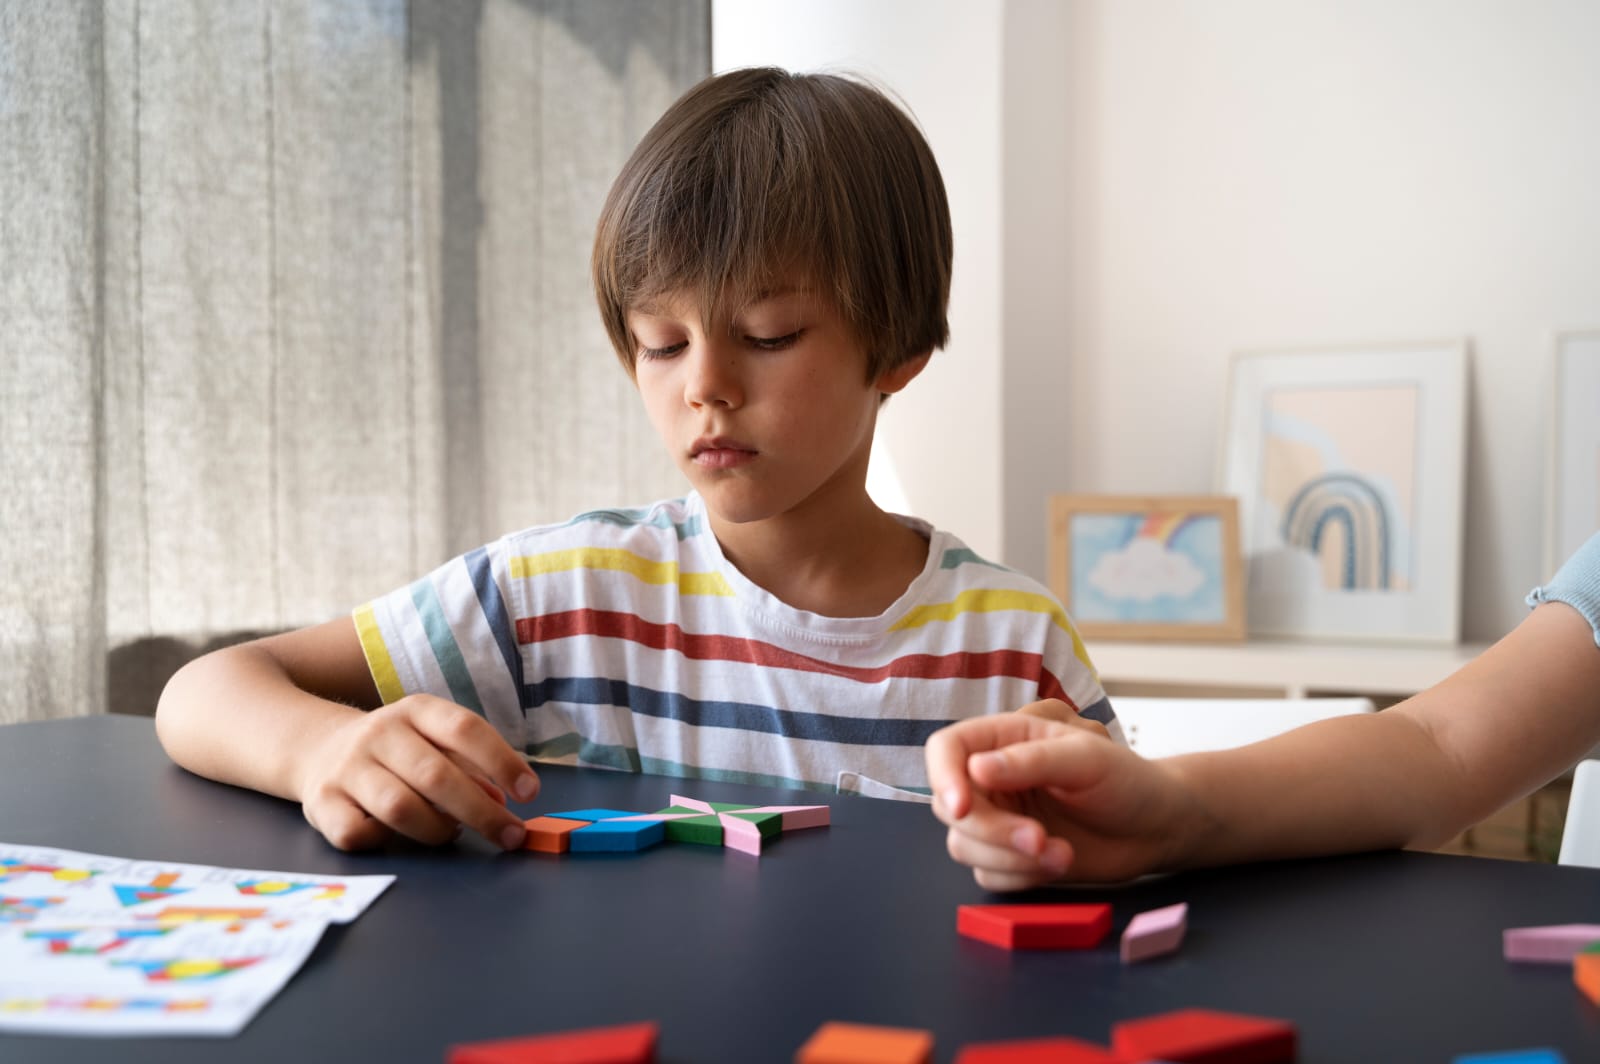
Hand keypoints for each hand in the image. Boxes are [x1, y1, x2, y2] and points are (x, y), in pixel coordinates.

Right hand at [296, 694, 539, 851]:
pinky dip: (384, 841)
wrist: (317, 747)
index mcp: (416, 710)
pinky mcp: (320, 803)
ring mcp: (347, 767)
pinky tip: (395, 836)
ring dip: (437, 830)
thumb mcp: (435, 743)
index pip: (465, 728)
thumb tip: (502, 801)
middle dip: (482, 812)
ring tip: (452, 833)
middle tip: (511, 836)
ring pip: (399, 808)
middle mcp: (380, 732)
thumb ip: (470, 768)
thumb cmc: (398, 751)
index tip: (530, 793)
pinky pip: (357, 833)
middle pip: (436, 775)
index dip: (502, 761)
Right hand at [926, 706, 1192, 888]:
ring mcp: (999, 819)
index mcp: (1004, 740)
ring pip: (963, 845)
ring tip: (1062, 854)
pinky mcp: (1010, 857)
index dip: (943, 776)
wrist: (1156, 828)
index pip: (947, 748)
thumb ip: (1031, 761)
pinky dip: (1019, 877)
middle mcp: (992, 779)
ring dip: (1008, 858)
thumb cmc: (1126, 780)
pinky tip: (1059, 864)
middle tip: (1039, 840)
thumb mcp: (1086, 759)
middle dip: (990, 831)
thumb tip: (975, 769)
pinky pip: (988, 874)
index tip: (962, 808)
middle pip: (950, 806)